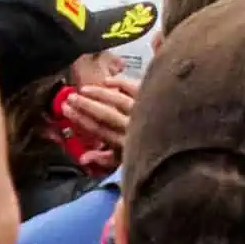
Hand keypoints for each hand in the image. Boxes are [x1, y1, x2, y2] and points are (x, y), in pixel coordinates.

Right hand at [55, 53, 147, 174]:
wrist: (177, 147)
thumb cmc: (148, 155)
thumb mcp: (124, 162)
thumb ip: (104, 159)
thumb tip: (83, 158)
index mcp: (124, 143)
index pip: (98, 130)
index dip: (80, 119)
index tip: (66, 109)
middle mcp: (134, 127)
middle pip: (105, 114)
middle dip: (86, 105)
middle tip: (70, 98)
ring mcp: (145, 111)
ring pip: (119, 100)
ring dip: (100, 94)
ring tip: (85, 89)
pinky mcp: (155, 99)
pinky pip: (136, 88)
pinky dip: (122, 83)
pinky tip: (109, 81)